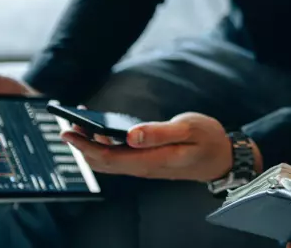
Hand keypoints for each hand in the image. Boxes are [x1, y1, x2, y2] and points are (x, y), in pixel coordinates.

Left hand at [61, 112, 255, 181]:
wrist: (223, 157)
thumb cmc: (208, 140)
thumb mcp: (188, 130)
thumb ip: (160, 133)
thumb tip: (130, 135)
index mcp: (151, 160)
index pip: (108, 157)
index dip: (85, 146)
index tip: (69, 131)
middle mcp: (143, 167)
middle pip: (103, 161)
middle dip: (82, 145)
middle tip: (66, 124)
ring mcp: (145, 166)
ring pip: (109, 160)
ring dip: (91, 145)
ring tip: (79, 123)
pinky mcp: (148, 161)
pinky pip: (120, 156)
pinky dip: (105, 144)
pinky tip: (102, 128)